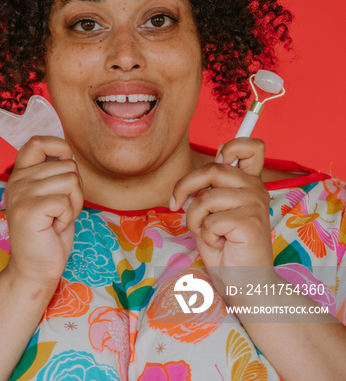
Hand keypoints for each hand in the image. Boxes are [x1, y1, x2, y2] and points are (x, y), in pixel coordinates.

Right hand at [4, 136, 83, 289]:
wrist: (34, 270)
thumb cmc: (48, 233)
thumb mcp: (50, 196)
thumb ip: (54, 174)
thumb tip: (68, 154)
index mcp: (20, 175)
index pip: (37, 142)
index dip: (58, 146)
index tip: (65, 166)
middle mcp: (17, 181)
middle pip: (67, 165)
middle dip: (75, 189)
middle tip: (59, 211)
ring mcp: (21, 195)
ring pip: (71, 180)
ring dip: (73, 204)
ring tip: (56, 219)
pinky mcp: (28, 211)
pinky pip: (66, 200)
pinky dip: (68, 216)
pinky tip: (54, 227)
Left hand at [170, 139, 272, 273]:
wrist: (247, 285)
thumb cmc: (228, 250)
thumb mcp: (213, 214)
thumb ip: (208, 192)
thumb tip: (192, 182)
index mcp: (249, 183)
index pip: (252, 147)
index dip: (232, 145)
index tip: (218, 158)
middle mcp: (256, 189)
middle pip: (212, 168)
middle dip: (184, 185)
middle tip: (174, 204)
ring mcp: (255, 204)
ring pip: (205, 198)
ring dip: (195, 220)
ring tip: (209, 234)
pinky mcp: (250, 222)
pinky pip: (210, 221)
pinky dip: (206, 236)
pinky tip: (221, 245)